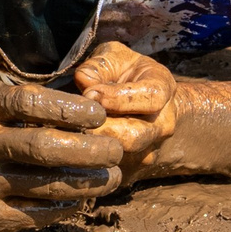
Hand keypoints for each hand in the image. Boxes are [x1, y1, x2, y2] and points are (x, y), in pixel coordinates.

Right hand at [0, 81, 120, 231]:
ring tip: (112, 177)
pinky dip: (65, 206)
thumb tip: (90, 100)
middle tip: (115, 150)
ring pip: (45, 185)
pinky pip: (37, 214)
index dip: (69, 107)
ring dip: (87, 182)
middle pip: (42, 147)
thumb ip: (28, 101)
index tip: (100, 114)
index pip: (29, 102)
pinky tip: (82, 198)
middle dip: (88, 149)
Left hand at [73, 41, 179, 170]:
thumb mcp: (118, 57)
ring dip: (92, 148)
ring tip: (68, 135)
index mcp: (163, 91)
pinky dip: (85, 164)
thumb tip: (83, 80)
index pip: (150, 98)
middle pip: (135, 137)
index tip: (90, 93)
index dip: (118, 98)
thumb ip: (101, 64)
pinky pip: (107, 175)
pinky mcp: (130, 173)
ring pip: (120, 159)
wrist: (149, 106)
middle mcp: (161, 126)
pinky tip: (68, 151)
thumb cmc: (129, 74)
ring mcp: (148, 152)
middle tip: (73, 121)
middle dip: (101, 130)